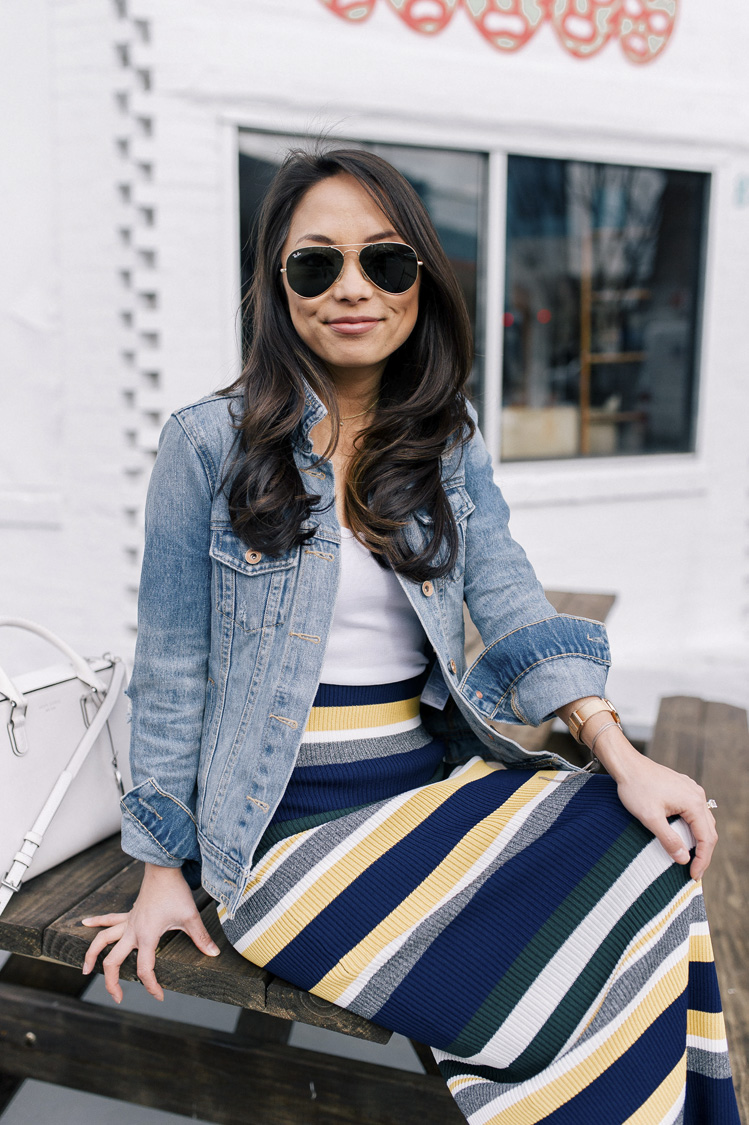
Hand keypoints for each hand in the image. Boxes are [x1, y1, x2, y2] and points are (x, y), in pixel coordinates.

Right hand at [80, 862, 219, 1002]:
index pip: (144, 969)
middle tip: (117, 998)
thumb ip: (201, 937)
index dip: (151, 986)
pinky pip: (109, 919)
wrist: (164, 868)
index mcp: (147, 936)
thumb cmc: (176, 892)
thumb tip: (214, 954)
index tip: (159, 996)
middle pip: (113, 961)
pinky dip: (96, 922)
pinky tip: (85, 923)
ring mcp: (128, 922)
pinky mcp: (129, 914)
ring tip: (86, 969)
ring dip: (92, 955)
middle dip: (111, 982)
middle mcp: (132, 931)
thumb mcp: (191, 916)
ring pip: (103, 940)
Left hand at [588, 720, 717, 879]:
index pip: (707, 838)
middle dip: (703, 853)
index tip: (693, 876)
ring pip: (703, 821)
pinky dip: (693, 827)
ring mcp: (691, 790)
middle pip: (709, 830)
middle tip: (693, 872)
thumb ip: (669, 840)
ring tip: (691, 858)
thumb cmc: (635, 788)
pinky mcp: (683, 788)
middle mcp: (697, 795)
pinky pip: (695, 812)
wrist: (627, 764)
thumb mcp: (650, 818)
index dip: (702, 860)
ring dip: (699, 840)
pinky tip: (685, 836)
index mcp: (693, 803)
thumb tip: (684, 859)